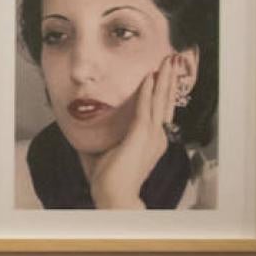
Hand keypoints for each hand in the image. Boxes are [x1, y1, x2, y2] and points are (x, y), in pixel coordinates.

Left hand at [87, 52, 187, 208]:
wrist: (113, 197)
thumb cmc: (109, 179)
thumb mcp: (106, 151)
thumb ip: (102, 137)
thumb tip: (82, 128)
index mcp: (152, 140)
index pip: (160, 109)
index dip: (163, 91)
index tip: (164, 73)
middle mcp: (157, 136)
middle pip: (165, 101)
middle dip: (169, 79)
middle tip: (173, 59)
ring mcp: (151, 136)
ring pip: (160, 100)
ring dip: (163, 78)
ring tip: (168, 60)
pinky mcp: (141, 136)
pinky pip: (145, 108)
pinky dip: (147, 91)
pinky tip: (149, 77)